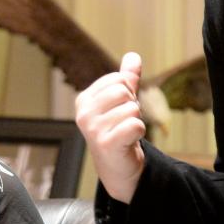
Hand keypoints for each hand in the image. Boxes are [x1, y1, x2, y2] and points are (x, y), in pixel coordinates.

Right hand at [75, 51, 145, 203]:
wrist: (118, 167)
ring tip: (125, 133)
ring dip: (136, 121)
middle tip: (124, 123)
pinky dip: (139, 133)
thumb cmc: (118, 131)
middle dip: (132, 106)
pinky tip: (129, 142)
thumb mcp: (121, 102)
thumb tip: (133, 56)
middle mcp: (84, 113)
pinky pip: (135, 125)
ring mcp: (93, 129)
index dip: (128, 93)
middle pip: (123, 91)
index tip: (120, 110)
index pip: (118, 79)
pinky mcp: (106, 144)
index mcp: (84, 99)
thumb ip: (127, 79)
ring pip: (132, 109)